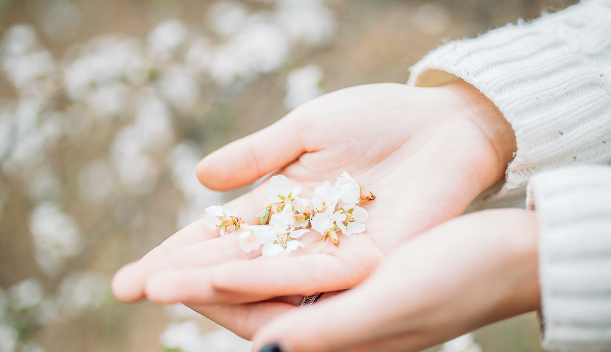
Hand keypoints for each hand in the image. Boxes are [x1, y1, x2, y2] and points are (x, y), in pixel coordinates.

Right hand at [112, 81, 515, 336]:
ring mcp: (334, 252)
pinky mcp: (368, 259)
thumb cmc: (380, 118)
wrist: (444, 122)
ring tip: (161, 291)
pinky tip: (224, 282)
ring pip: (264, 275)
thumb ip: (257, 156)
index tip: (136, 266)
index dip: (178, 250)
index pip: (223, 235)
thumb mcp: (307, 130)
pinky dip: (268, 277)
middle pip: (235, 263)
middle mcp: (304, 237)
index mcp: (287, 204)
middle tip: (129, 289)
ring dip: (211, 282)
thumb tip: (200, 180)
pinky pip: (312, 273)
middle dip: (181, 275)